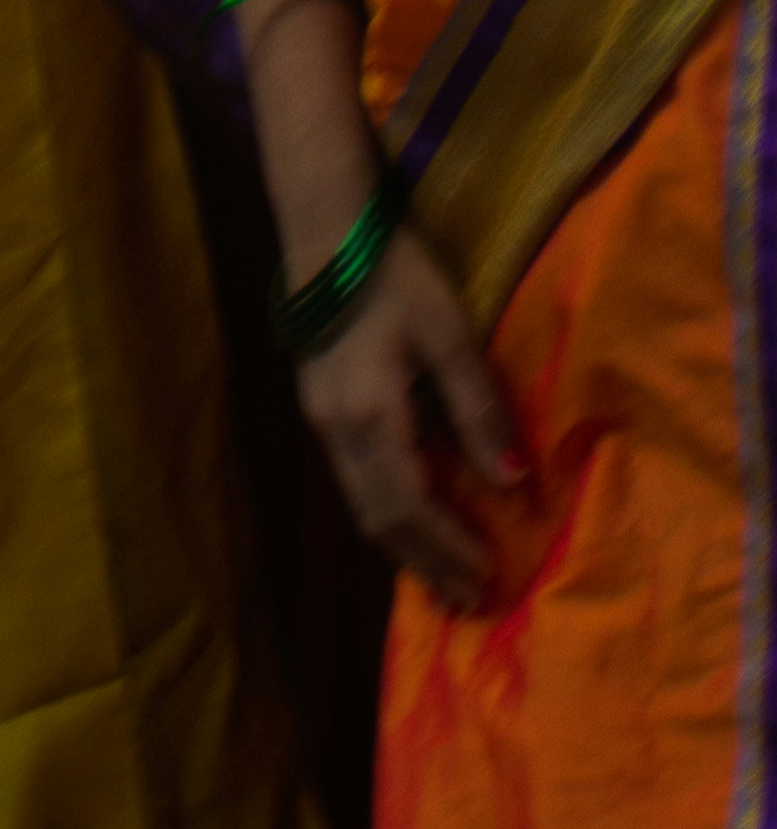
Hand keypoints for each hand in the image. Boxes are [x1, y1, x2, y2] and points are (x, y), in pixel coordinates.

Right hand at [295, 221, 519, 609]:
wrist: (325, 226)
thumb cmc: (395, 275)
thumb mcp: (448, 334)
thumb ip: (478, 408)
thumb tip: (512, 483)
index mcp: (370, 415)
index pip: (410, 507)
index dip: (447, 549)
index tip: (488, 579)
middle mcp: (337, 429)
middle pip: (380, 519)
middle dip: (427, 564)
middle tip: (470, 602)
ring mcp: (320, 418)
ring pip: (361, 504)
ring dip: (404, 546)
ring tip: (444, 576)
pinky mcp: (317, 404)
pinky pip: (353, 479)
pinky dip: (386, 512)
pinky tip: (412, 517)